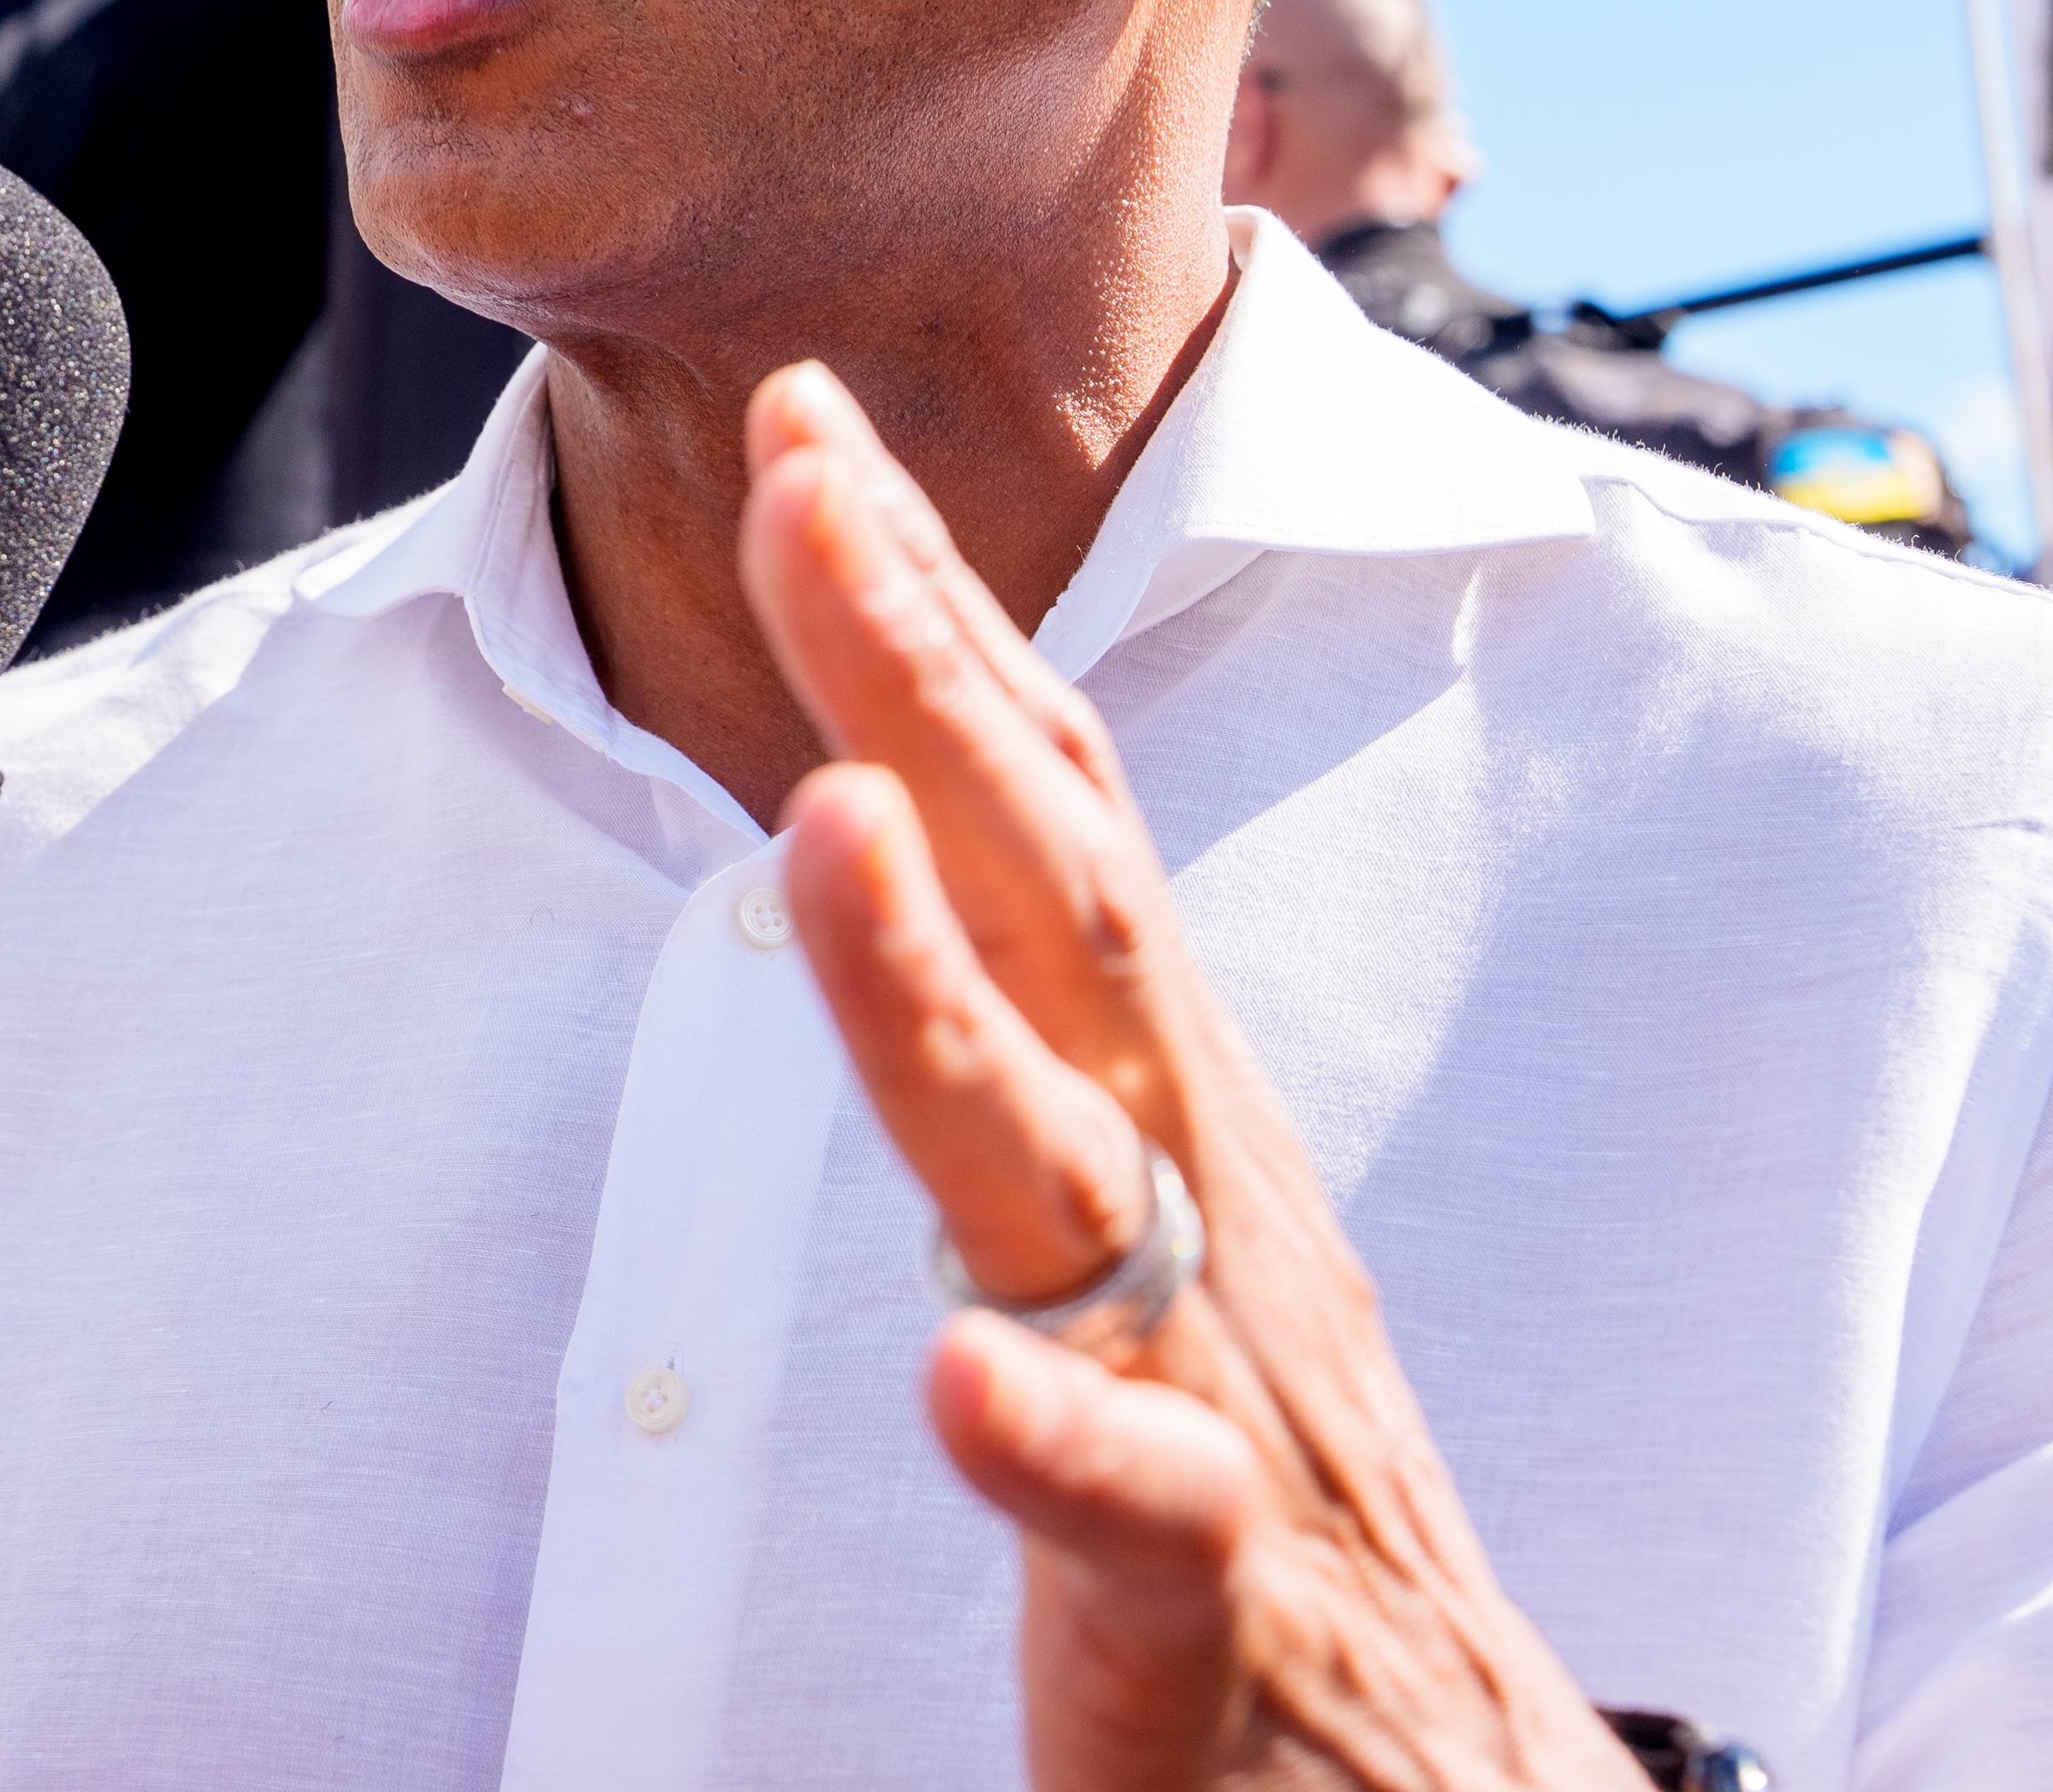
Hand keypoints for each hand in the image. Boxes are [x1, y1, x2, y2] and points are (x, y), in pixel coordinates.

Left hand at [741, 365, 1638, 1791]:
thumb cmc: (1253, 1503)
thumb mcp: (1137, 1222)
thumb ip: (1023, 1041)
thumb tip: (887, 801)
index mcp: (1168, 1116)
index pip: (1047, 816)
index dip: (932, 618)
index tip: (808, 425)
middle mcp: (1204, 1213)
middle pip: (1059, 914)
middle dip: (920, 688)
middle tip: (799, 481)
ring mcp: (1223, 1408)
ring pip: (1069, 1179)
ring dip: (939, 998)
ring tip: (826, 824)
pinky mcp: (1222, 1627)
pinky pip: (1144, 1526)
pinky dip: (1057, 1439)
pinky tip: (957, 1372)